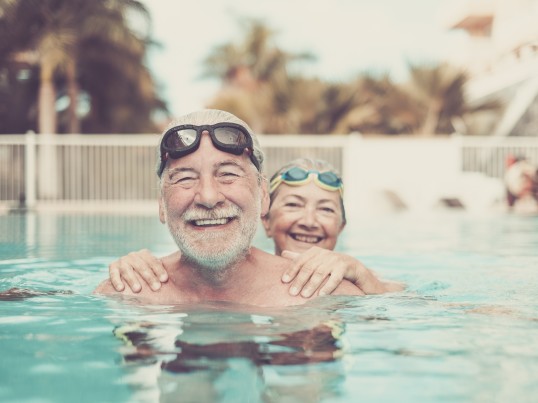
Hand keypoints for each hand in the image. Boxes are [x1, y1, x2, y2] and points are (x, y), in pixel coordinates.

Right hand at [109, 249, 167, 292]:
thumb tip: (171, 280)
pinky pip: (113, 274)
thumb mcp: (151, 269)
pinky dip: (116, 281)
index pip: (153, 261)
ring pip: (127, 270)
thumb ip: (159, 271)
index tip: (164, 280)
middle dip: (149, 278)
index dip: (159, 270)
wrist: (124, 271)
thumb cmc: (144, 273)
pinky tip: (121, 289)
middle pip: (142, 266)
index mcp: (144, 254)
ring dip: (132, 280)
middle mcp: (133, 256)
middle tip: (156, 288)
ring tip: (137, 289)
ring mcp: (122, 261)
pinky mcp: (112, 267)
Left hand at [281, 246, 402, 296]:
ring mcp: (335, 259)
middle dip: (300, 281)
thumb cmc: (330, 266)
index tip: (284, 281)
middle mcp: (324, 254)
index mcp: (315, 252)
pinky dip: (328, 287)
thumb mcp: (315, 260)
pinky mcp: (345, 267)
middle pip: (309, 268)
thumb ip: (300, 258)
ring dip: (312, 285)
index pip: (300, 260)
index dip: (291, 270)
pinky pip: (335, 278)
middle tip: (292, 293)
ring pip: (320, 273)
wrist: (354, 268)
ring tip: (304, 296)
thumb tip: (282, 254)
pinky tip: (321, 295)